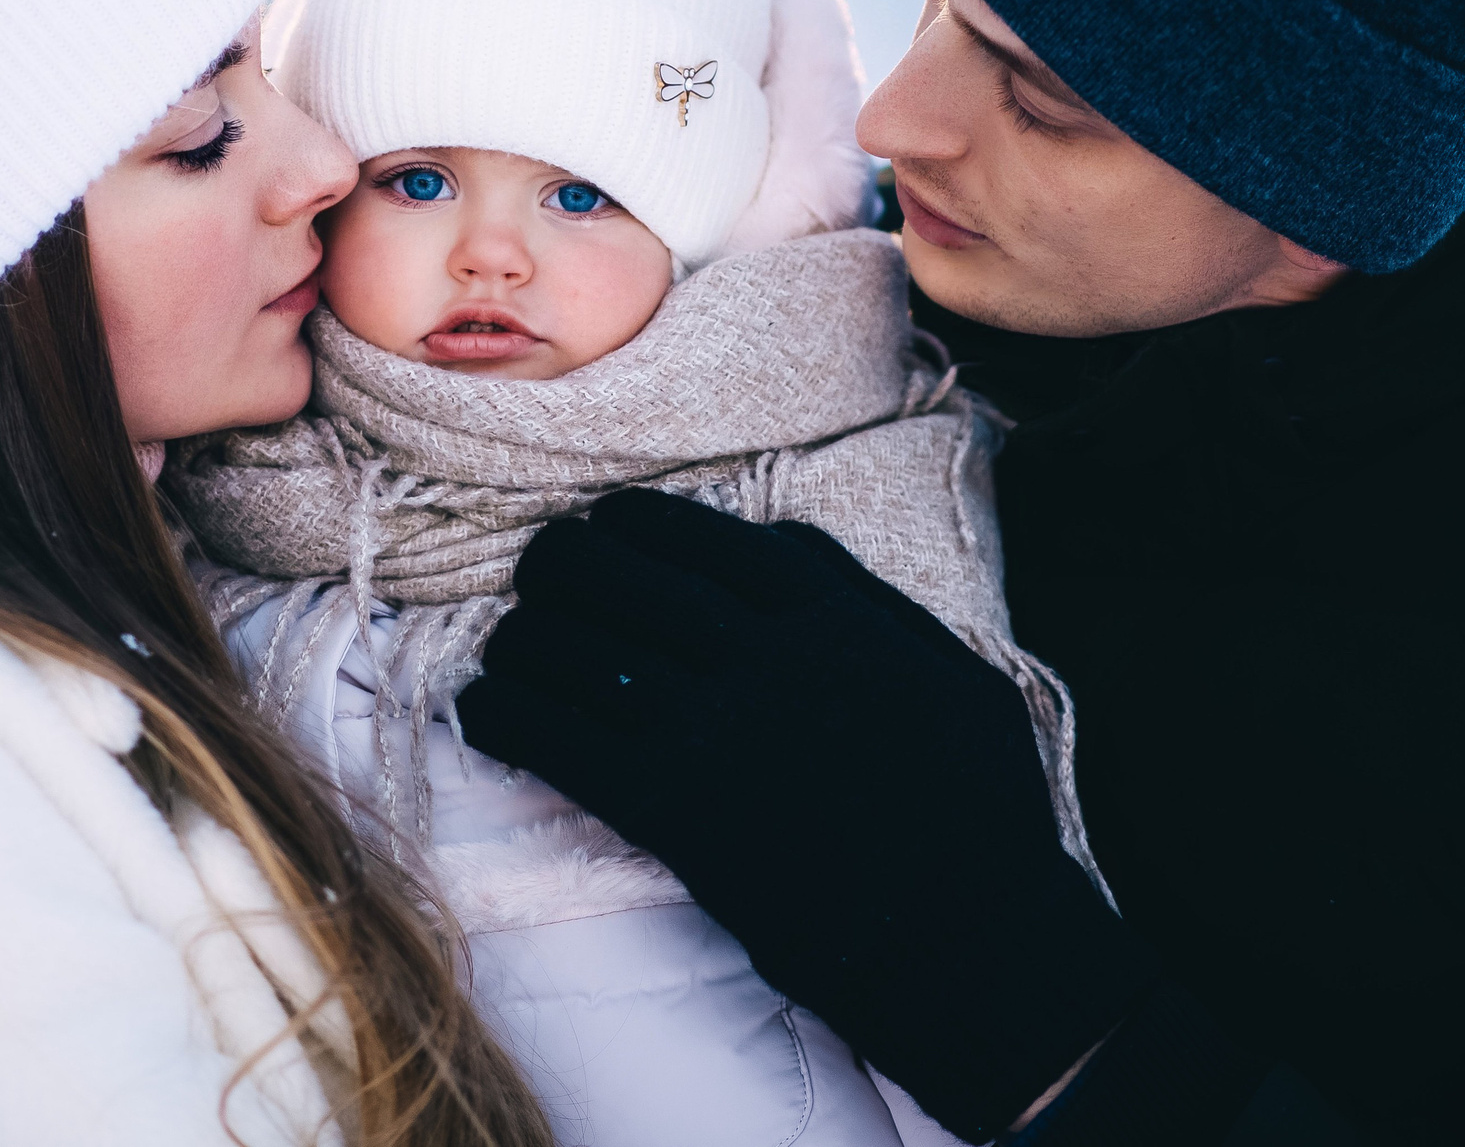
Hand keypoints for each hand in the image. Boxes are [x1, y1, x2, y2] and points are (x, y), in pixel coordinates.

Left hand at [458, 489, 1159, 1140]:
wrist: (971, 939)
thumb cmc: (977, 811)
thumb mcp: (952, 673)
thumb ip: (862, 598)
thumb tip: (772, 537)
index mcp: (833, 613)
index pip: (693, 534)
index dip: (627, 525)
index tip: (599, 532)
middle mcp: (767, 653)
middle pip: (615, 573)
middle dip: (557, 568)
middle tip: (537, 582)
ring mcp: (717, 731)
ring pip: (572, 647)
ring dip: (522, 640)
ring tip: (510, 651)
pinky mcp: (678, 812)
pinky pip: (557, 736)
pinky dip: (504, 714)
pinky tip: (487, 712)